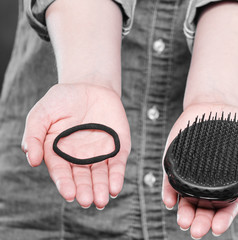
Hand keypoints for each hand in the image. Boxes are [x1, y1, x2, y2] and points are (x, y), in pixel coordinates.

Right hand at [21, 83, 130, 208]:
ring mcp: (100, 154)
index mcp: (60, 153)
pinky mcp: (117, 148)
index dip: (65, 184)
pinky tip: (115, 188)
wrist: (90, 86)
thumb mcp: (42, 113)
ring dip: (101, 189)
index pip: (62, 172)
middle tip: (87, 201)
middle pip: (82, 179)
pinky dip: (117, 177)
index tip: (69, 194)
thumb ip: (34, 135)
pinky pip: (117, 164)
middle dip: (85, 191)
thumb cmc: (63, 100)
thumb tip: (32, 159)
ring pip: (100, 176)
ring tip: (101, 201)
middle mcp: (80, 158)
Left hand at [162, 103, 237, 237]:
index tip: (218, 228)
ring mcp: (192, 172)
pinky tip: (169, 201)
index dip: (223, 218)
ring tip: (183, 221)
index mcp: (233, 181)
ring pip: (188, 197)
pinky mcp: (177, 161)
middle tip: (197, 231)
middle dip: (201, 220)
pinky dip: (169, 192)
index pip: (228, 205)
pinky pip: (172, 179)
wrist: (215, 105)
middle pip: (206, 207)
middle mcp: (211, 181)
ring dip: (185, 212)